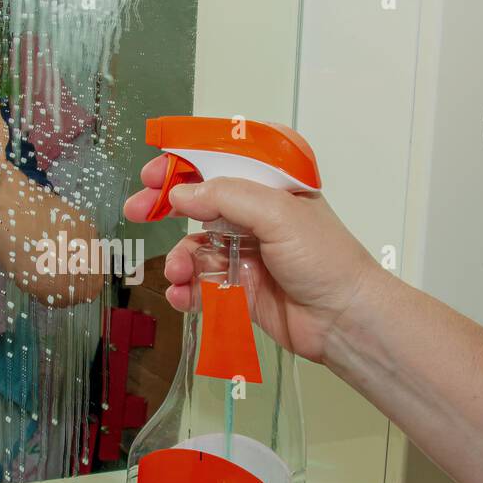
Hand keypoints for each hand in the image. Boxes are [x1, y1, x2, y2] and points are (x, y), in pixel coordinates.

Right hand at [123, 156, 384, 362]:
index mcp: (271, 186)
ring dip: (179, 259)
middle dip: (165, 207)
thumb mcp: (278, 213)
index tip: (153, 173)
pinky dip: (186, 289)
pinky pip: (201, 284)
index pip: (220, 162)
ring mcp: (247, 252)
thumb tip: (181, 194)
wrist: (344, 320)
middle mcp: (257, 215)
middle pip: (199, 201)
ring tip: (177, 274)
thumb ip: (227, 197)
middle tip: (137, 212)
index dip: (183, 164)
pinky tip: (181, 296)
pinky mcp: (240, 289)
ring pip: (195, 247)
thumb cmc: (328, 260)